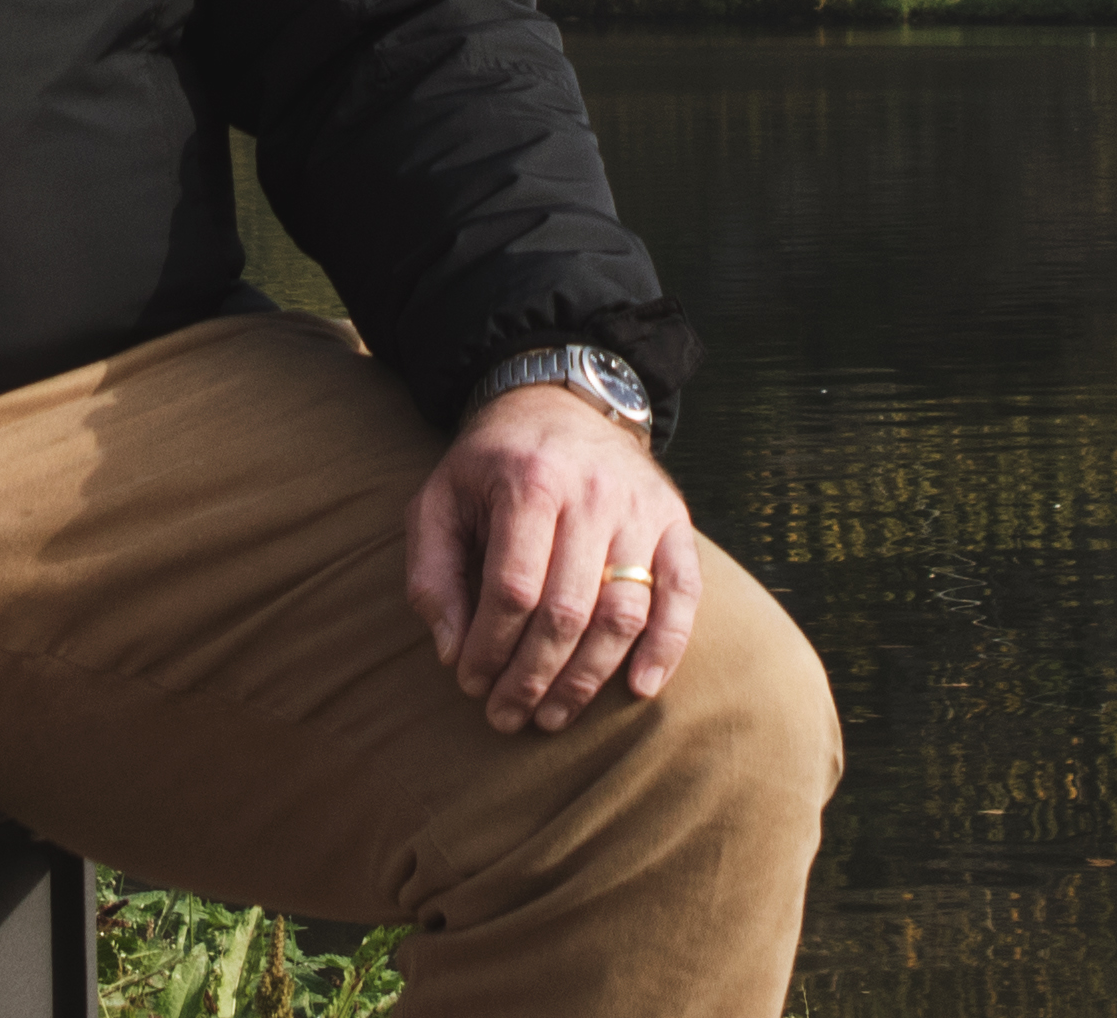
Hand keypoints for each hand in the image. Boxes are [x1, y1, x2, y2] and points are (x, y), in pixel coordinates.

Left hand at [405, 382, 699, 733]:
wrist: (559, 400)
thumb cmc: (491, 465)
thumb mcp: (438, 500)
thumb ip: (432, 573)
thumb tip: (452, 652)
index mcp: (529, 482)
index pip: (513, 589)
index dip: (490, 648)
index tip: (470, 683)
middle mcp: (592, 492)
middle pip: (568, 611)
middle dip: (533, 677)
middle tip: (507, 716)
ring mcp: (640, 507)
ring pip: (623, 613)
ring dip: (588, 679)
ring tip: (553, 716)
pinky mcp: (674, 520)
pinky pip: (684, 592)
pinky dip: (667, 646)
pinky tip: (639, 688)